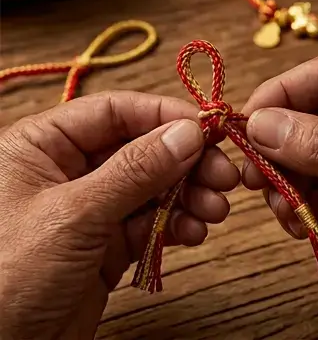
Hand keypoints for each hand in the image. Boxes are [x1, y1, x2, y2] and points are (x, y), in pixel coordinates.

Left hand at [0, 93, 239, 339]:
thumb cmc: (7, 277)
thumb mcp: (74, 216)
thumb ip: (135, 171)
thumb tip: (189, 132)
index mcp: (42, 145)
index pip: (114, 111)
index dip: (164, 115)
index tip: (209, 127)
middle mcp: (65, 171)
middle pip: (139, 148)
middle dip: (185, 161)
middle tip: (224, 176)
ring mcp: (85, 212)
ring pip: (149, 187)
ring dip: (187, 195)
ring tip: (216, 211)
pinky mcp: (99, 250)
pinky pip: (147, 224)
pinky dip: (174, 225)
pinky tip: (194, 231)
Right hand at [242, 56, 317, 307]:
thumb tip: (268, 122)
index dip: (286, 92)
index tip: (249, 118)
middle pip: (310, 116)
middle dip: (278, 141)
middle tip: (251, 169)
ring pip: (304, 158)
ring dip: (282, 179)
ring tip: (278, 202)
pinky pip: (311, 194)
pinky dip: (294, 206)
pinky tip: (294, 220)